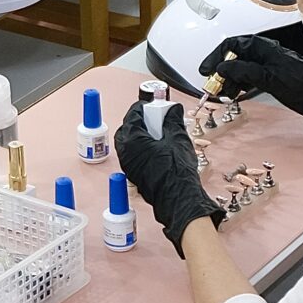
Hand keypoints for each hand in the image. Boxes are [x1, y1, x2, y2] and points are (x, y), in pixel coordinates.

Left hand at [112, 100, 223, 254]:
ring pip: (129, 142)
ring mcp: (127, 163)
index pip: (133, 115)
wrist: (178, 197)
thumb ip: (173, 120)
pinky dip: (142, 147)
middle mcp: (125, 151)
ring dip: (141, 135)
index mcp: (132, 139)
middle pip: (128, 128)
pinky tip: (158, 148)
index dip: (144, 107)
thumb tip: (173, 109)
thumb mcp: (178, 138)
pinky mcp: (133, 173)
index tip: (154, 105)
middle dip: (140, 121)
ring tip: (159, 133)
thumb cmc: (175, 171)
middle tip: (156, 118)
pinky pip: (133, 154)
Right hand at [199, 33, 302, 130]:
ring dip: (232, 79)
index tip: (207, 70)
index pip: (233, 44)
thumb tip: (223, 67)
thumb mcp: (270, 79)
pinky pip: (252, 77)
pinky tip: (239, 92)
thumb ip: (245, 71)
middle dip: (223, 69)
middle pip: (236, 56)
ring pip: (244, 67)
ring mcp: (271, 66)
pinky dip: (242, 84)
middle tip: (215, 85)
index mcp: (266, 49)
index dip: (217, 56)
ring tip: (226, 92)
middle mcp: (268, 54)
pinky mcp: (276, 77)